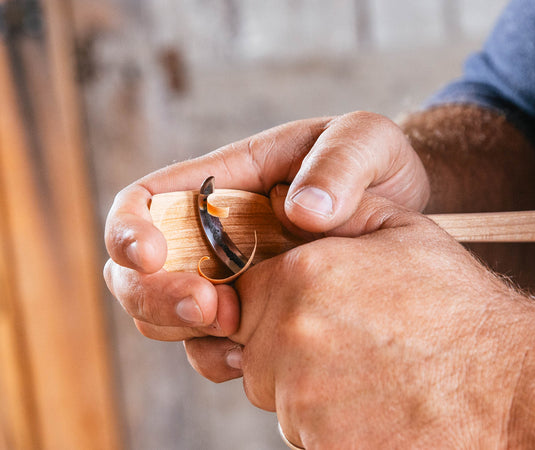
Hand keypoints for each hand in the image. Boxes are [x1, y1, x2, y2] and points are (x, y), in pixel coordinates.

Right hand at [104, 112, 428, 341]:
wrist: (404, 212)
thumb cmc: (377, 164)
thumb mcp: (367, 141)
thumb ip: (339, 163)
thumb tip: (301, 212)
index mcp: (225, 181)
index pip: (145, 201)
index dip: (126, 230)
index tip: (147, 256)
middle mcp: (214, 234)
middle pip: (139, 272)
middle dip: (155, 297)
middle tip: (210, 309)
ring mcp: (231, 279)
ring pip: (168, 316)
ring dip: (186, 333)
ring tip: (239, 335)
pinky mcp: (256, 314)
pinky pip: (212, 346)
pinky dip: (219, 359)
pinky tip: (256, 360)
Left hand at [185, 194, 534, 447]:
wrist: (508, 385)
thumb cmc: (456, 305)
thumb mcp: (400, 230)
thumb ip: (337, 213)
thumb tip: (294, 205)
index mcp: (301, 276)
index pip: (242, 290)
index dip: (273, 296)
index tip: (304, 302)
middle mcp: (289, 336)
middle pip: (252, 343)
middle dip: (283, 340)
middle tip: (344, 335)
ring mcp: (301, 397)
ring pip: (274, 389)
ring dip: (305, 381)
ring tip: (367, 368)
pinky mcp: (319, 442)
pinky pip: (300, 426)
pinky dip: (326, 417)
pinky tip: (372, 399)